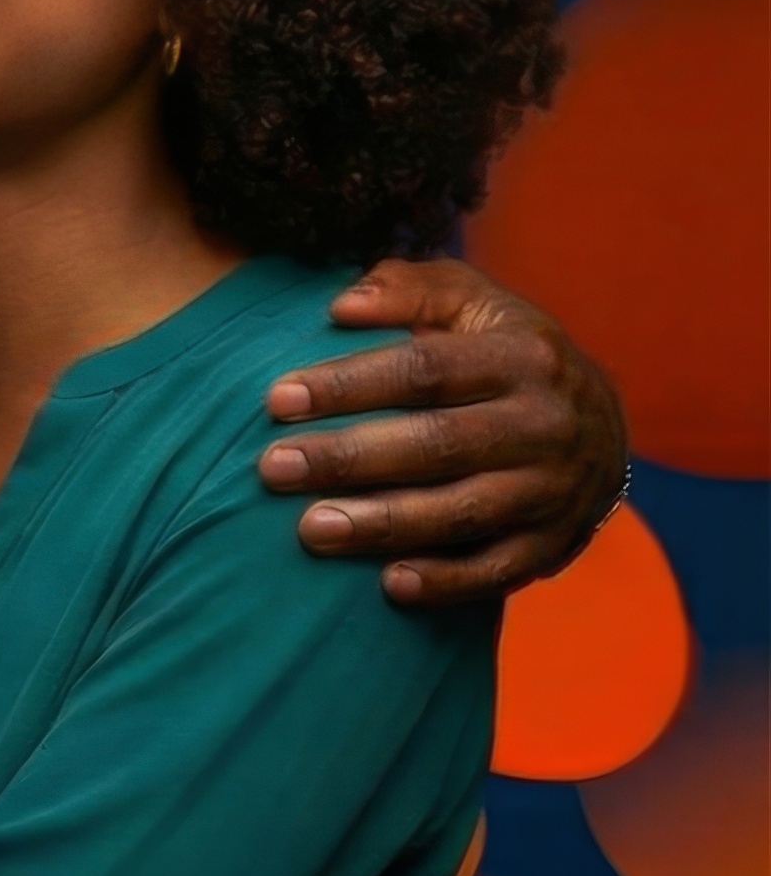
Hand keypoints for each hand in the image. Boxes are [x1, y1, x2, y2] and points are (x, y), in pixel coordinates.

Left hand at [261, 258, 630, 605]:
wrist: (602, 421)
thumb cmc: (505, 351)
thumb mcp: (471, 302)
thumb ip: (408, 290)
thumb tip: (341, 304)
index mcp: (522, 357)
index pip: (425, 371)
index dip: (349, 385)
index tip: (276, 399)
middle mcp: (545, 424)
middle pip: (439, 445)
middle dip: (350, 458)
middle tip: (273, 468)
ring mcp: (556, 488)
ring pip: (464, 512)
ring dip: (384, 524)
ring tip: (311, 529)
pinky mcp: (556, 542)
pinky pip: (499, 568)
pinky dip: (447, 581)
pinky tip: (389, 585)